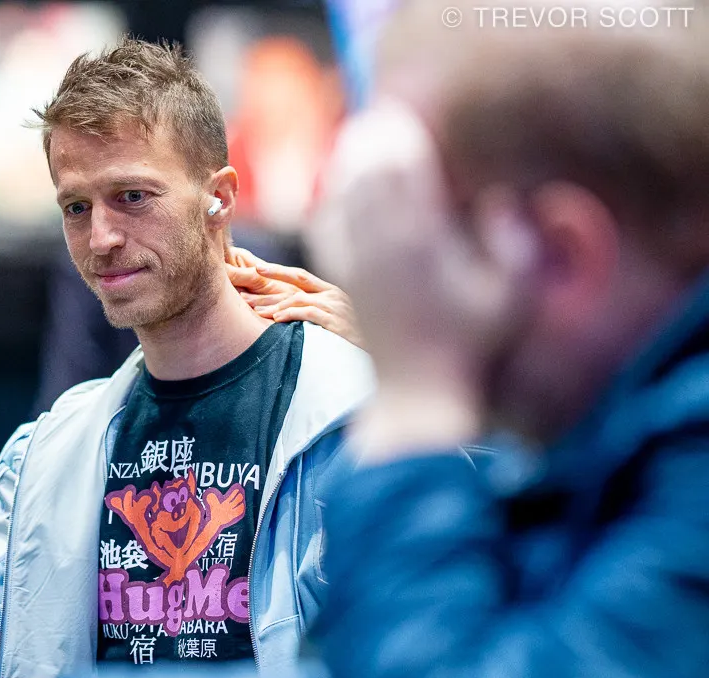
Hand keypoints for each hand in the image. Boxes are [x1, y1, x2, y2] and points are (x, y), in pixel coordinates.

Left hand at [227, 247, 363, 348]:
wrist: (381, 351)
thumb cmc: (354, 338)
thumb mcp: (335, 320)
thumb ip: (316, 312)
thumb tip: (289, 313)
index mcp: (332, 292)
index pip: (301, 276)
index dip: (278, 271)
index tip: (257, 268)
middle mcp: (334, 295)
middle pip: (295, 285)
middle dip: (268, 288)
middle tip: (245, 292)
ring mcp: (336, 308)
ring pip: (298, 299)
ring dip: (275, 305)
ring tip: (256, 311)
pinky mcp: (336, 322)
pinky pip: (309, 313)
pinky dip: (291, 314)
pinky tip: (276, 319)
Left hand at [307, 100, 536, 456]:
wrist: (417, 396)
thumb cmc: (472, 348)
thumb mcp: (512, 299)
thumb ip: (516, 246)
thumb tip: (501, 201)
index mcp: (421, 244)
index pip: (405, 174)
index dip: (404, 139)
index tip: (408, 115)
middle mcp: (381, 248)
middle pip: (368, 178)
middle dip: (373, 143)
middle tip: (380, 116)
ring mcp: (356, 266)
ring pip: (342, 200)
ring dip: (349, 166)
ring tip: (359, 137)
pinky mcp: (343, 282)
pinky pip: (327, 231)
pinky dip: (331, 202)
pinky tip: (338, 188)